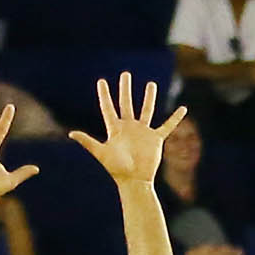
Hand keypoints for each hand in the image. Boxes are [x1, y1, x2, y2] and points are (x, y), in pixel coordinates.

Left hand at [71, 71, 183, 185]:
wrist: (134, 180)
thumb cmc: (116, 169)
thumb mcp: (101, 153)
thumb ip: (88, 142)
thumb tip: (71, 133)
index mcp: (115, 129)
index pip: (108, 107)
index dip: (104, 94)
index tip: (101, 81)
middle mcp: (129, 127)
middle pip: (126, 103)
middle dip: (125, 89)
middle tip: (126, 74)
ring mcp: (143, 132)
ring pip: (146, 110)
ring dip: (148, 97)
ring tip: (151, 84)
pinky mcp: (155, 139)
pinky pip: (167, 126)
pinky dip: (175, 119)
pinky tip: (183, 109)